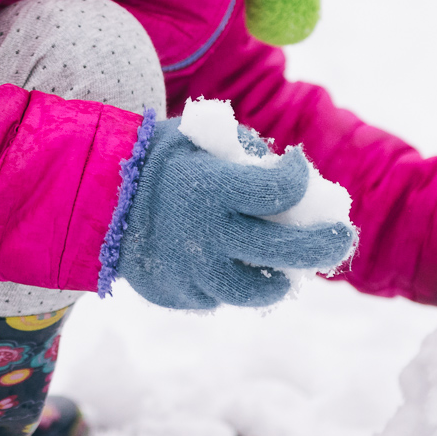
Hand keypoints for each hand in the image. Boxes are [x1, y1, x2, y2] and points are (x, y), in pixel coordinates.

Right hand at [115, 118, 355, 309]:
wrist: (95, 201)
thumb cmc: (158, 162)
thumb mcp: (197, 140)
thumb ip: (243, 153)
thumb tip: (293, 177)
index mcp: (211, 187)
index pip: (281, 188)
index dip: (298, 177)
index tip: (296, 167)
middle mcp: (206, 235)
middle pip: (286, 250)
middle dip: (323, 244)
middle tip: (341, 237)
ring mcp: (192, 272)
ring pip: (256, 291)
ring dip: (278, 279)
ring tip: (286, 270)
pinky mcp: (179, 295)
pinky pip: (218, 295)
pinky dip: (230, 281)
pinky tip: (225, 262)